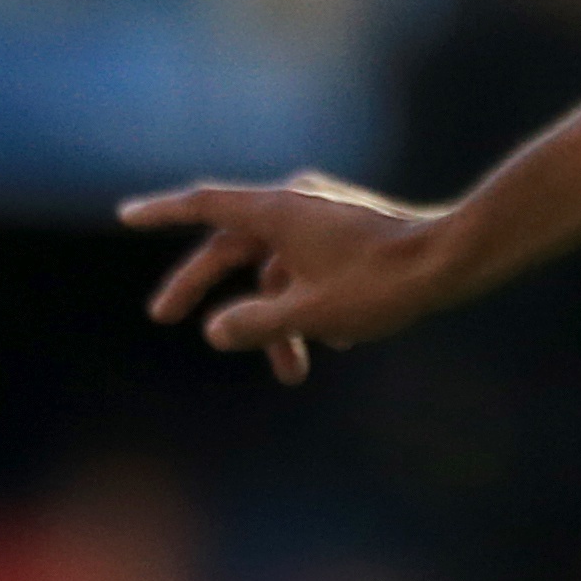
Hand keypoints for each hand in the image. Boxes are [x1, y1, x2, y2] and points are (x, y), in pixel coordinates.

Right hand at [120, 172, 459, 385]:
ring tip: (291, 374)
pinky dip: (307, 304)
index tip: (126, 217)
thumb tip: (215, 333)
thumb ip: (256, 324)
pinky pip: (308, 269)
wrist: (454, 260)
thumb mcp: (310, 312)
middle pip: (231, 247)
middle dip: (202, 287)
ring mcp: (322, 218)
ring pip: (276, 269)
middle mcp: (295, 205)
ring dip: (274, 319)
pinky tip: (335, 342)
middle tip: (165, 317)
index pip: (203, 206)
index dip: (161, 213)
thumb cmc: (383, 283)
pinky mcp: (347, 234)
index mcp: (276, 212)